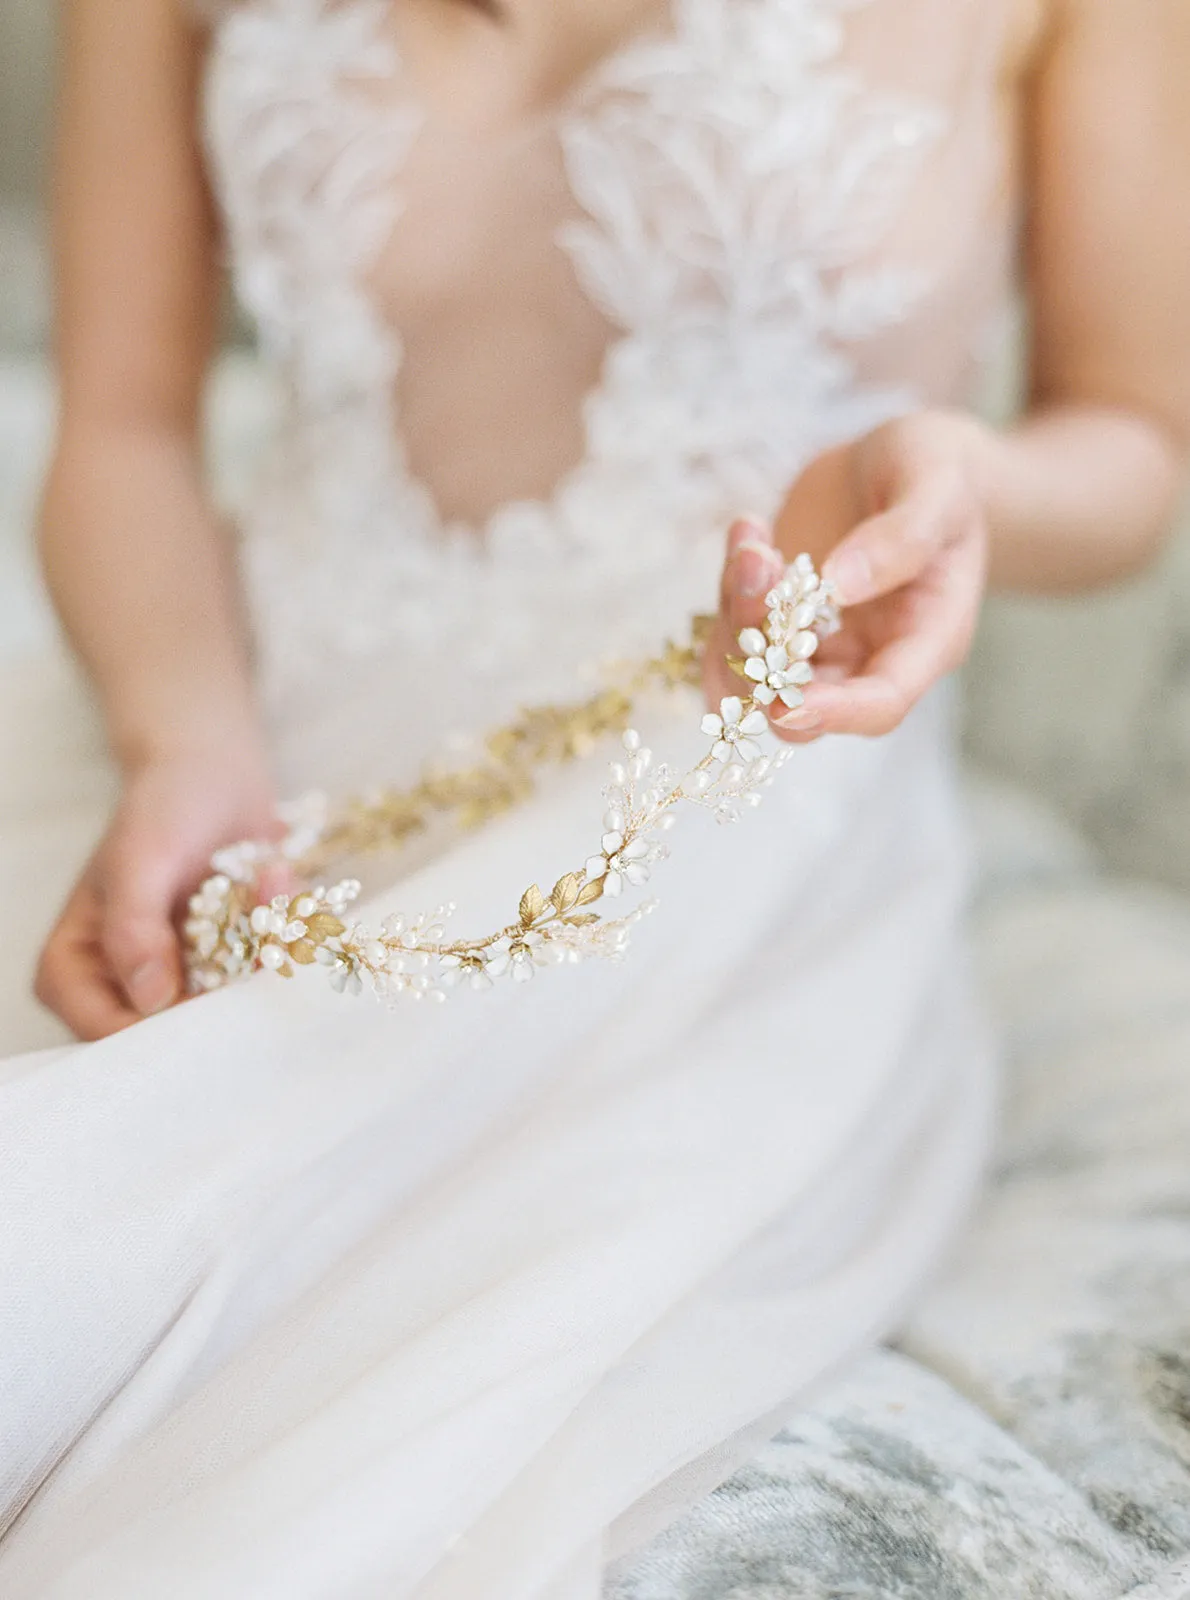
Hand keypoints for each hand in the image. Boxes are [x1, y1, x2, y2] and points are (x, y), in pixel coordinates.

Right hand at [35, 743, 281, 1039]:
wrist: (212, 771)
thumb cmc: (161, 807)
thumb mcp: (139, 861)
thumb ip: (133, 929)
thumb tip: (150, 1000)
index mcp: (74, 968)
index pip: (106, 1033)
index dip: (159, 1029)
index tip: (210, 992)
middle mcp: (126, 983)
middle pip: (174, 1032)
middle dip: (227, 982)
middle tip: (256, 930)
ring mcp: (182, 977)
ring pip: (230, 1005)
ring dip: (264, 944)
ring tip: (265, 879)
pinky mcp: (230, 961)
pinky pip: (266, 970)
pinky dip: (282, 926)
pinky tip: (274, 874)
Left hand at [709, 411, 990, 740]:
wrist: (909, 459)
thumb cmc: (940, 472)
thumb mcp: (938, 488)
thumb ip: (901, 538)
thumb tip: (841, 585)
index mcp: (924, 641)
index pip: (881, 705)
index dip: (834, 714)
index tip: (786, 703)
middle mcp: (867, 655)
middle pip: (801, 704)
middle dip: (762, 658)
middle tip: (757, 570)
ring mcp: (818, 640)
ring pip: (754, 675)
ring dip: (736, 618)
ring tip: (753, 545)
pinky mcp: (779, 615)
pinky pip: (734, 630)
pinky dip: (727, 590)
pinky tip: (748, 531)